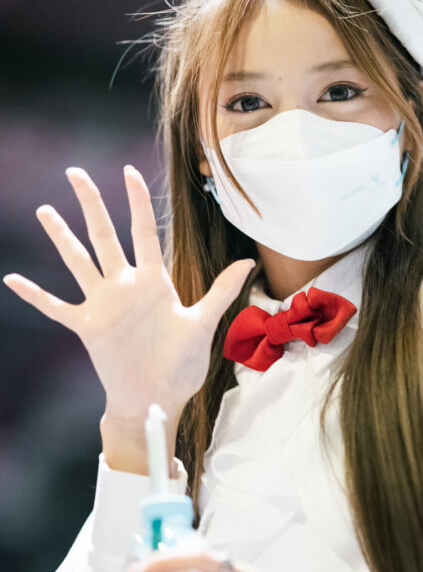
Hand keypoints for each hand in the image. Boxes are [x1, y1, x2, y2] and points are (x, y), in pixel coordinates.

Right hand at [3, 166, 254, 430]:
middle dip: (92, 204)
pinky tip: (12, 279)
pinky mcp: (87, 327)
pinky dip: (35, 295)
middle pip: (104, 236)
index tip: (129, 172)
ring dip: (61, 237)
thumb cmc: (182, 364)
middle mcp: (125, 287)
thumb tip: (249, 261)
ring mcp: (103, 305)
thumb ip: (221, 290)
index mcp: (154, 281)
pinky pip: (56, 307)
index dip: (137, 202)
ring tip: (45, 211)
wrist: (159, 399)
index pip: (143, 232)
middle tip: (76, 172)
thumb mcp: (204, 323)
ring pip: (78, 262)